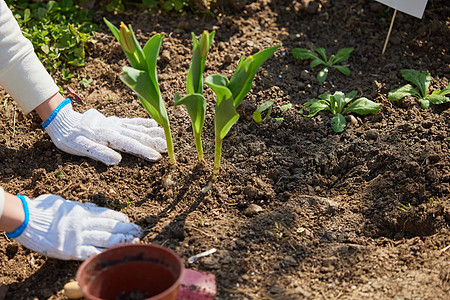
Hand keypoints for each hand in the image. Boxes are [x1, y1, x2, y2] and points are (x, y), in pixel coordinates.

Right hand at [6, 194, 141, 259]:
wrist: (26, 220)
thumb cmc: (42, 209)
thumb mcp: (63, 202)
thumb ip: (78, 206)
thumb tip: (89, 207)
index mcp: (81, 211)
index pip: (105, 214)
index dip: (118, 217)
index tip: (128, 219)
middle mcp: (83, 223)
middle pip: (109, 226)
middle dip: (125, 228)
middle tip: (138, 230)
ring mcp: (77, 237)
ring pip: (104, 239)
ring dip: (120, 240)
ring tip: (133, 240)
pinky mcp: (70, 250)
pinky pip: (90, 252)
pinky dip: (102, 253)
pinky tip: (114, 254)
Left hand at [43, 98, 166, 164]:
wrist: (63, 120)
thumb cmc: (70, 138)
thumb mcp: (80, 148)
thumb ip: (99, 153)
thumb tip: (117, 160)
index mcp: (108, 137)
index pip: (130, 145)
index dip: (144, 151)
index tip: (157, 157)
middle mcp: (114, 129)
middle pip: (138, 135)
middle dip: (154, 142)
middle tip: (168, 147)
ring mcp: (115, 124)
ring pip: (137, 128)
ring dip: (152, 133)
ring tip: (166, 136)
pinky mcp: (114, 121)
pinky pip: (132, 121)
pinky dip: (144, 122)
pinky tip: (154, 124)